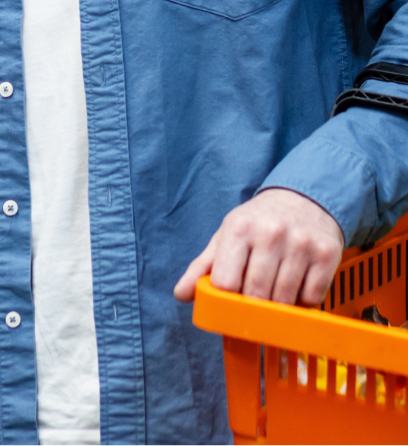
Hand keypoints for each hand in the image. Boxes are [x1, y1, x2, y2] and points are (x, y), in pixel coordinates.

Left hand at [174, 188, 343, 305]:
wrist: (303, 198)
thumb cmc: (258, 222)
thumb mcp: (226, 236)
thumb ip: (202, 266)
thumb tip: (181, 295)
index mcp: (239, 228)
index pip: (226, 282)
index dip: (226, 301)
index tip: (229, 307)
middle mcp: (270, 233)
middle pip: (256, 295)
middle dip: (253, 309)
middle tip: (254, 306)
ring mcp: (301, 244)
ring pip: (285, 301)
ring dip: (279, 309)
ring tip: (274, 296)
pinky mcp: (327, 254)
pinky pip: (312, 298)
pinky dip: (303, 303)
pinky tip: (297, 287)